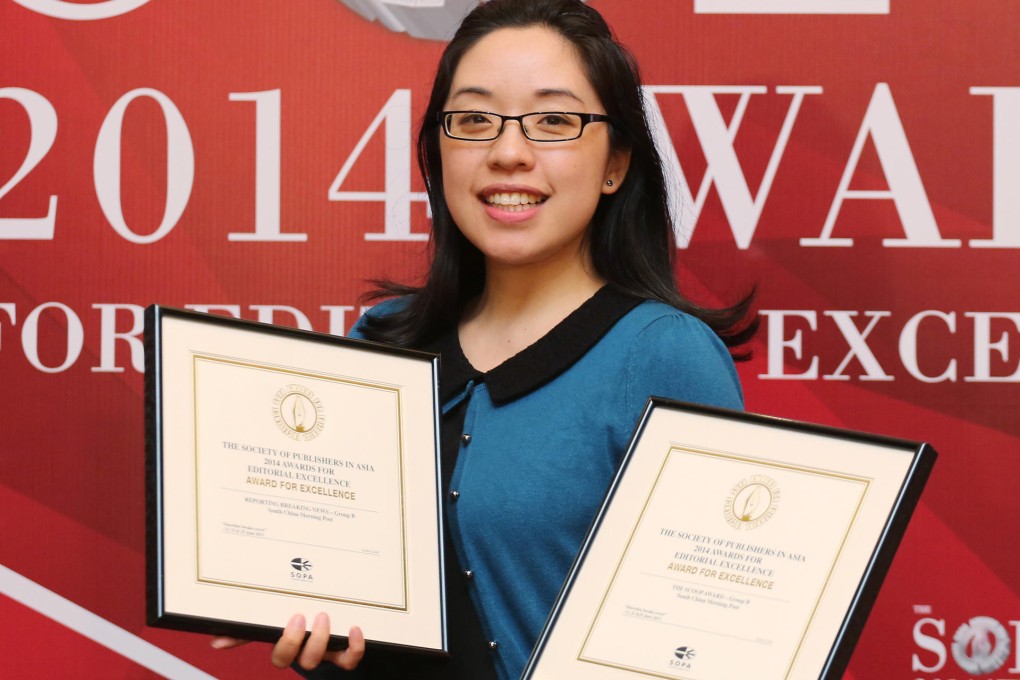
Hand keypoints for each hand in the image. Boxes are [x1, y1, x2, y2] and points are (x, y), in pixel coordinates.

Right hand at [210, 613, 365, 670]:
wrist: (324, 622)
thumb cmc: (292, 623)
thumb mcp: (269, 623)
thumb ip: (246, 630)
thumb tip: (216, 641)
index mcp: (288, 647)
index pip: (282, 657)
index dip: (288, 643)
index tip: (293, 618)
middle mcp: (306, 653)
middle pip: (304, 661)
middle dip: (307, 641)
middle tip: (309, 615)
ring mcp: (326, 653)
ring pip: (326, 660)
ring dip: (325, 640)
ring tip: (325, 616)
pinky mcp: (344, 651)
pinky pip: (350, 659)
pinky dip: (355, 647)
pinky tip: (355, 629)